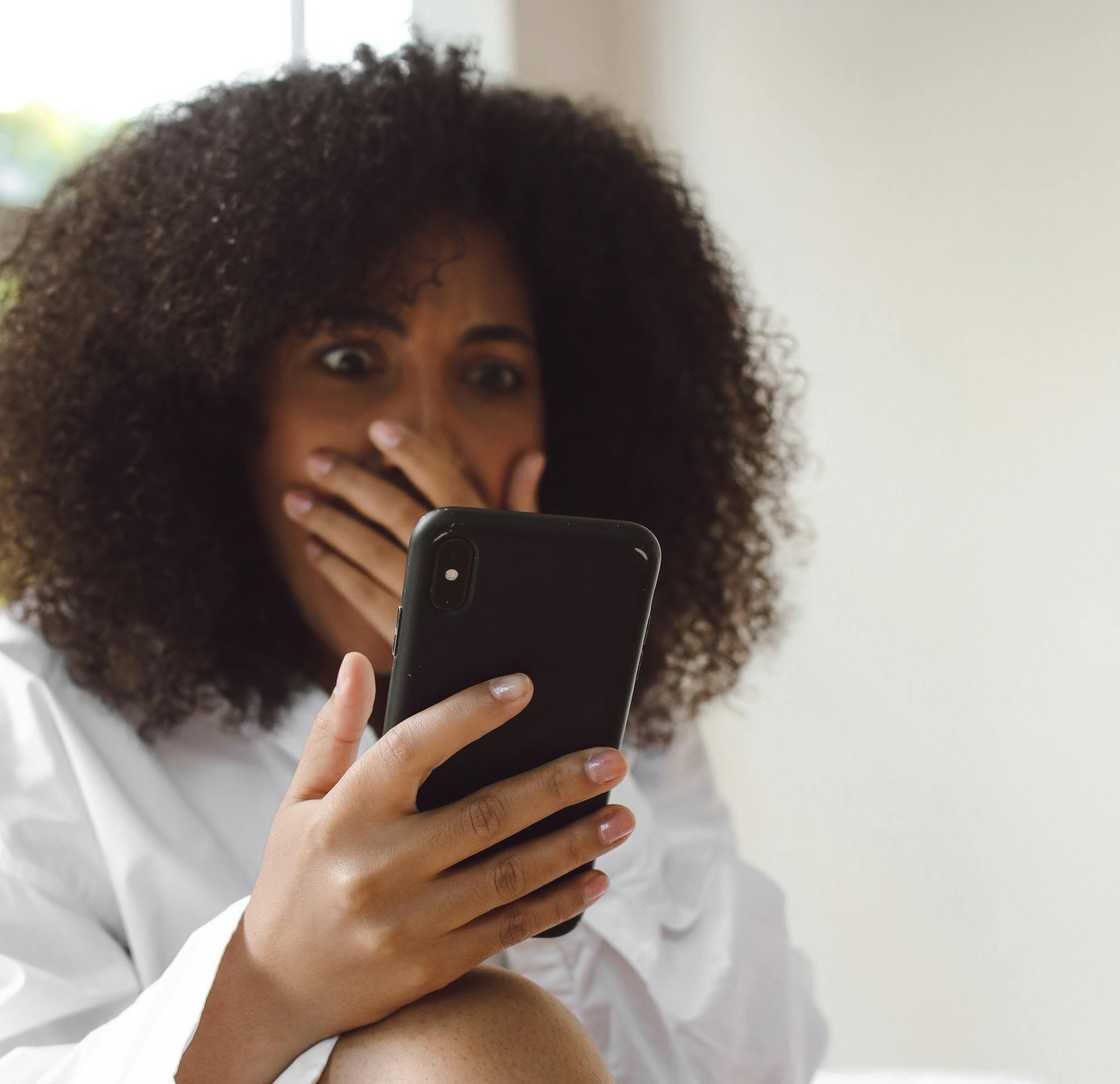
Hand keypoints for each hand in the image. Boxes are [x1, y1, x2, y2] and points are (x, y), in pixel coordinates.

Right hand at [240, 654, 632, 1054]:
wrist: (274, 988)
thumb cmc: (294, 877)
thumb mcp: (301, 801)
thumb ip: (335, 731)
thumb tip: (354, 661)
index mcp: (346, 814)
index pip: (414, 747)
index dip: (471, 713)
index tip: (524, 688)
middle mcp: (377, 866)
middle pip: (485, 814)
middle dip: (558, 785)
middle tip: (612, 760)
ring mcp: (407, 923)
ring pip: (510, 875)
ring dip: (574, 843)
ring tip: (622, 817)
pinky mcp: (431, 966)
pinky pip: (508, 928)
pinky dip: (558, 902)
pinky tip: (595, 876)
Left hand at [282, 421, 545, 646]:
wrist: (507, 678)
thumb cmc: (522, 605)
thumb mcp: (529, 550)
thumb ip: (522, 505)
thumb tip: (531, 458)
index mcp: (484, 539)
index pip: (446, 483)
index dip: (413, 453)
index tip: (379, 430)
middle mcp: (450, 566)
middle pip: (396, 513)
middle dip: (353, 483)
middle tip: (317, 460)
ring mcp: (422, 600)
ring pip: (370, 551)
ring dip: (331, 523)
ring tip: (298, 500)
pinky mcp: (402, 633)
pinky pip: (361, 595)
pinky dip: (336, 571)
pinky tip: (316, 550)